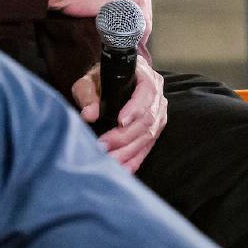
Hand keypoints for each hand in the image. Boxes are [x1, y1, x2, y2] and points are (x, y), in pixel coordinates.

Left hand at [70, 57, 166, 171]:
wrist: (113, 81)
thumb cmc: (101, 79)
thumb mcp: (89, 81)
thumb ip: (87, 94)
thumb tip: (89, 115)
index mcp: (146, 78)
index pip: (146, 94)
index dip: (134, 110)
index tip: (120, 122)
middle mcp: (158, 96)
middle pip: (147, 120)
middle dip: (125, 137)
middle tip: (103, 147)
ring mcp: (159, 114)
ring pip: (149, 136)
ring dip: (129, 151)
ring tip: (110, 161)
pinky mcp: (155, 130)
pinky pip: (148, 147)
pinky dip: (135, 159)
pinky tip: (123, 169)